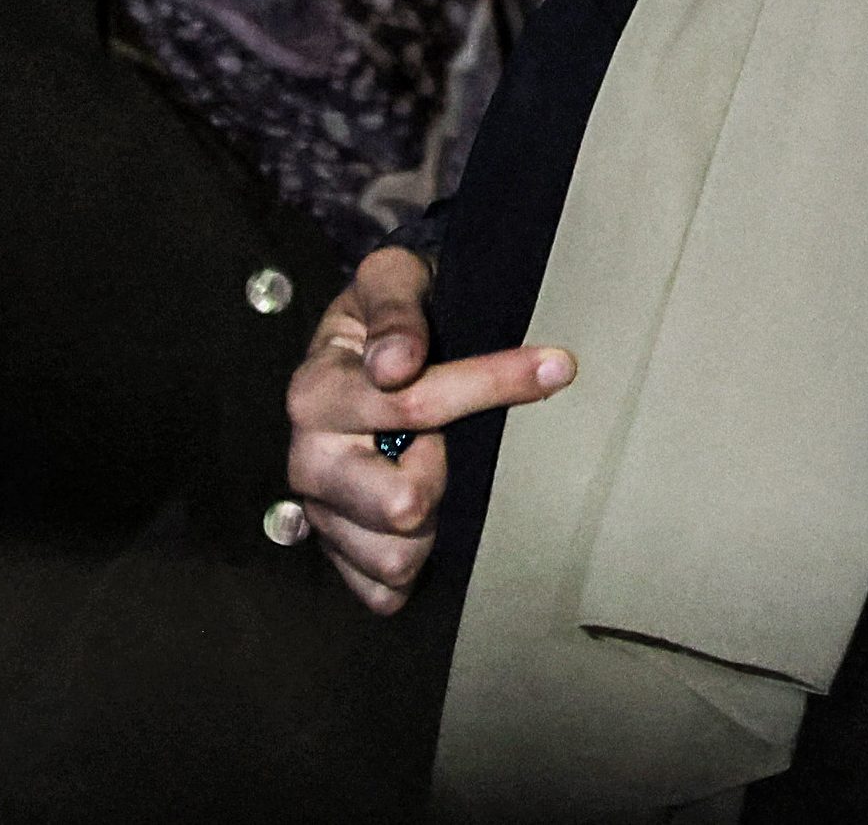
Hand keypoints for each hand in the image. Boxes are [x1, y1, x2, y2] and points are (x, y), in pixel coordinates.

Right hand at [281, 244, 573, 613]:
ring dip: (433, 528)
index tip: (558, 366)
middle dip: (443, 478)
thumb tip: (397, 362)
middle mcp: (308, 457)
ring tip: (442, 484)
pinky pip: (380, 589)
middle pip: (399, 502)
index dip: (493, 383)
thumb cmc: (388, 311)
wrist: (365, 345)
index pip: (416, 402)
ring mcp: (320, 508)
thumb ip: (396, 309)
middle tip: (451, 448)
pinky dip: (413, 569)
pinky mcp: (336, 547)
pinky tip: (431, 533)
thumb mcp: (392, 279)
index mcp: (318, 391)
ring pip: (393, 554)